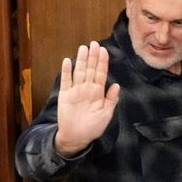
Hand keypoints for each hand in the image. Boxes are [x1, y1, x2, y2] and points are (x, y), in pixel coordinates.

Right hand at [53, 41, 120, 155]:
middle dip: (93, 57)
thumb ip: (111, 100)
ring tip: (83, 48)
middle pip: (90, 69)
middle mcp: (87, 88)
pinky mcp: (65, 95)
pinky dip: (67, 71)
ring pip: (79, 72)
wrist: (77, 137)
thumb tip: (116, 85)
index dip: (102, 62)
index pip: (101, 73)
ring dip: (81, 60)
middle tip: (94, 43)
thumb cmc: (93, 127)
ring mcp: (76, 90)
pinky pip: (66, 81)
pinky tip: (68, 61)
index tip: (104, 50)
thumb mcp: (106, 114)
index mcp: (98, 92)